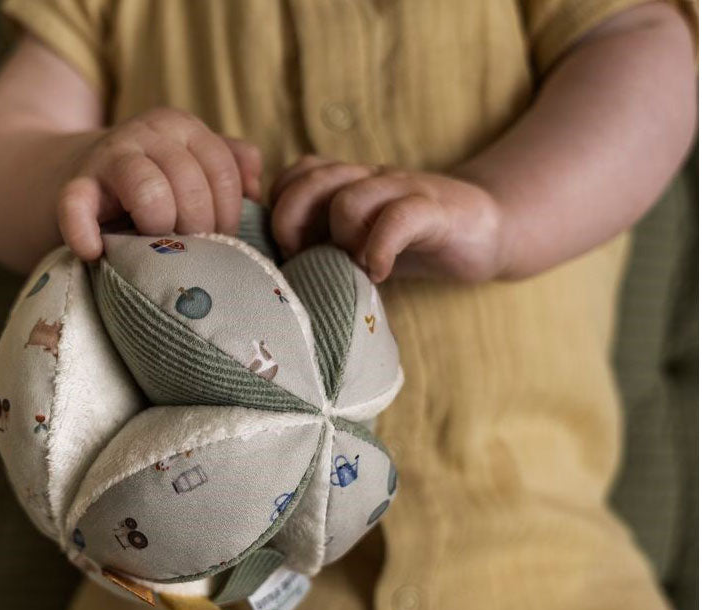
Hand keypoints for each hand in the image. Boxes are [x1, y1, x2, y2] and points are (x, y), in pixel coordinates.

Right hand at [57, 107, 261, 259]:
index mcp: (183, 127)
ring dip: (159, 228)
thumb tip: (256, 188)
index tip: (218, 237)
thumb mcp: (195, 164)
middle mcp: (147, 133)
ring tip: (154, 248)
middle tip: (189, 248)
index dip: (228, 215)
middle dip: (197, 227)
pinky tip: (94, 251)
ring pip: (149, 192)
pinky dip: (85, 232)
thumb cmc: (155, 182)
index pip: (223, 172)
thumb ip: (231, 166)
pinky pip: (76, 206)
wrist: (83, 175)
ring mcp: (108, 157)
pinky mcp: (73, 186)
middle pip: (191, 184)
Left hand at [270, 155, 505, 282]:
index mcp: (347, 183)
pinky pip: (399, 218)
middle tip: (305, 259)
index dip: (279, 210)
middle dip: (292, 223)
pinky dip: (380, 248)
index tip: (287, 250)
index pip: (293, 176)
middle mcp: (369, 178)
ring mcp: (402, 189)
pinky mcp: (435, 209)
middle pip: (309, 179)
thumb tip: (276, 279)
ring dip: (341, 240)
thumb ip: (325, 246)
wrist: (488, 231)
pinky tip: (380, 273)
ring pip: (349, 198)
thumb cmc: (415, 244)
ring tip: (352, 269)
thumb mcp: (361, 244)